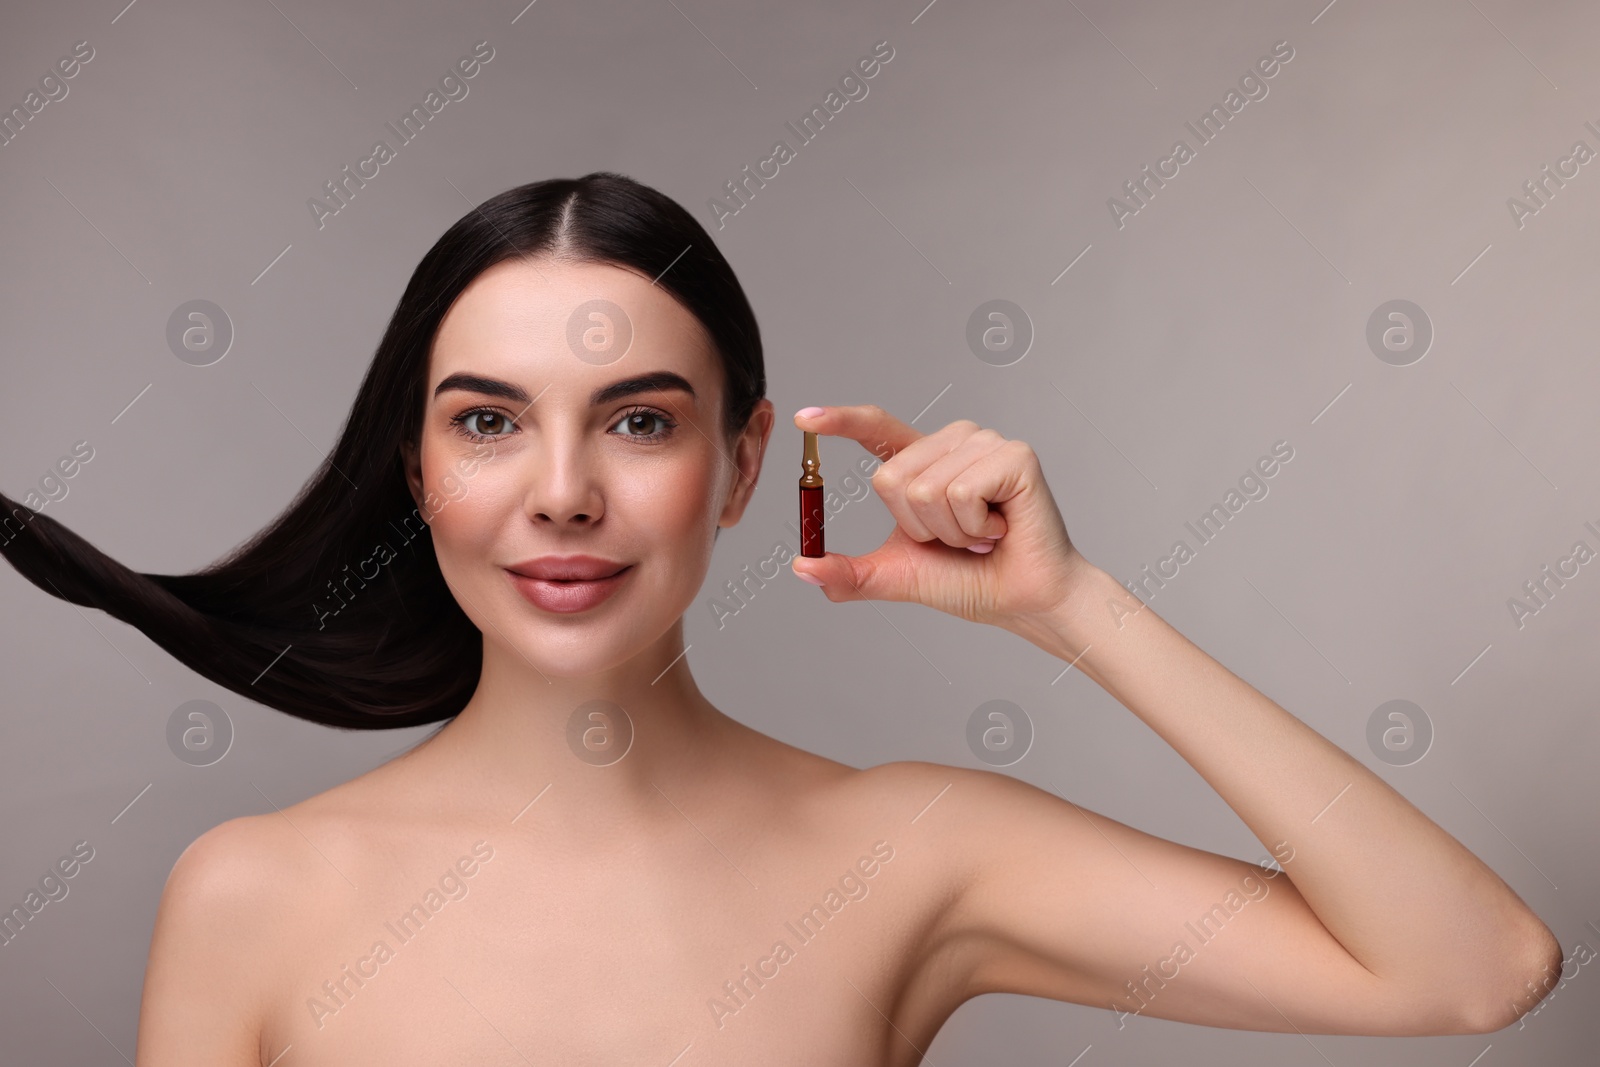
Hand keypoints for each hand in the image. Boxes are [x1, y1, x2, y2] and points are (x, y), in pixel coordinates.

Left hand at [790, 405, 1096, 635]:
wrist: (1022, 601)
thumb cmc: (968, 580)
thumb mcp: (896, 575)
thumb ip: (849, 572)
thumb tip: (801, 567)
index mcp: (924, 461)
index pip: (876, 429)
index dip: (841, 421)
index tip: (805, 418)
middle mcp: (954, 442)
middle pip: (891, 478)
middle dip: (918, 527)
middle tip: (959, 538)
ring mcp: (985, 444)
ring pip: (925, 488)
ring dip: (951, 531)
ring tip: (982, 535)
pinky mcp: (1014, 455)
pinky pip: (961, 492)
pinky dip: (975, 526)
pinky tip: (1000, 529)